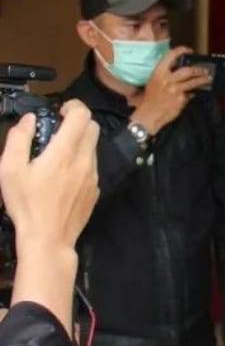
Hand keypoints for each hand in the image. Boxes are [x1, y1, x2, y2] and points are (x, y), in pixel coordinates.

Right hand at [0, 100, 98, 250]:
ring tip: (56, 155)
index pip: (83, 116)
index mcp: (64, 152)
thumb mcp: (10, 169)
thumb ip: (18, 139)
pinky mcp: (95, 190)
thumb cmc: (26, 204)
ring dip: (79, 143)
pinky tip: (63, 175)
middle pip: (93, 128)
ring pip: (94, 147)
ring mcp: (93, 176)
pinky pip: (92, 167)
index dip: (73, 107)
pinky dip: (81, 162)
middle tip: (58, 130)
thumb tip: (29, 120)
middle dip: (78, 122)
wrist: (49, 238)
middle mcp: (84, 161)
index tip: (60, 112)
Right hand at [131, 46, 210, 135]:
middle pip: (188, 70)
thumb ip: (165, 73)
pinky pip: (191, 93)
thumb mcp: (154, 81)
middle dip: (198, 69)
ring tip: (208, 78)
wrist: (150, 114)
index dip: (181, 50)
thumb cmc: (151, 98)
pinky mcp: (182, 99)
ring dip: (203, 80)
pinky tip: (195, 93)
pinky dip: (193, 93)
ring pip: (194, 82)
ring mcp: (176, 89)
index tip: (189, 50)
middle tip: (204, 70)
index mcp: (158, 72)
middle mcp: (168, 79)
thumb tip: (178, 68)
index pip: (171, 56)